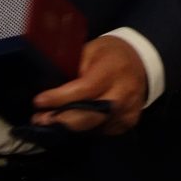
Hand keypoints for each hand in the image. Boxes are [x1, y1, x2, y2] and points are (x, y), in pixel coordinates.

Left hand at [30, 34, 147, 136]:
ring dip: (71, 126)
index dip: (60, 99)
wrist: (141, 61)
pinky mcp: (129, 122)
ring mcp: (128, 111)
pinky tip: (76, 121)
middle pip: (89, 116)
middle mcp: (122, 94)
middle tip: (38, 120)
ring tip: (51, 121)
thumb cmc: (110, 53)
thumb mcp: (91, 49)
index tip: (38, 102)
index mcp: (112, 71)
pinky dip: (86, 128)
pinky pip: (102, 131)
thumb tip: (51, 88)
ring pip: (93, 127)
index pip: (84, 89)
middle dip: (61, 121)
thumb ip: (74, 68)